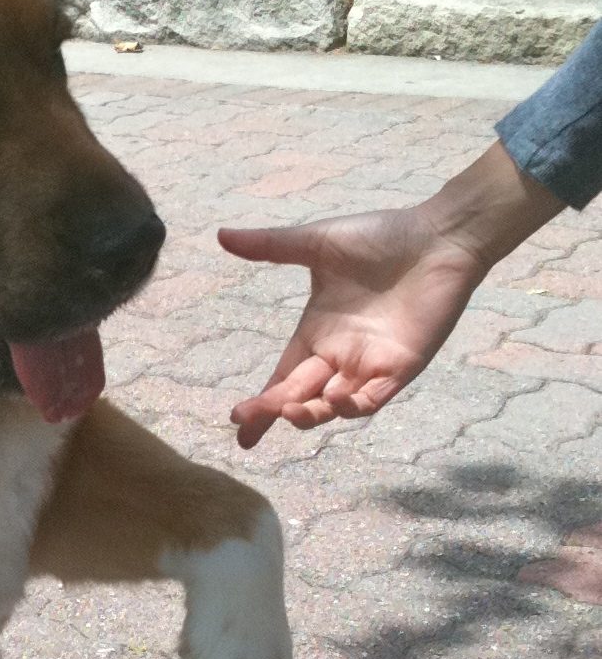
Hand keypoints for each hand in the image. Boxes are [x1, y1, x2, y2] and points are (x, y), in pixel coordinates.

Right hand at [222, 142, 564, 447]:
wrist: (438, 235)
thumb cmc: (381, 236)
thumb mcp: (316, 243)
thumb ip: (270, 246)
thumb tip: (221, 236)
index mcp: (316, 333)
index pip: (282, 379)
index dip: (261, 404)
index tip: (236, 422)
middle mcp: (339, 355)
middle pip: (298, 396)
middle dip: (271, 412)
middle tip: (245, 417)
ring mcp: (370, 365)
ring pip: (331, 407)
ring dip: (309, 414)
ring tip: (288, 410)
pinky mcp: (401, 367)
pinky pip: (373, 400)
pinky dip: (353, 406)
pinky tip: (335, 399)